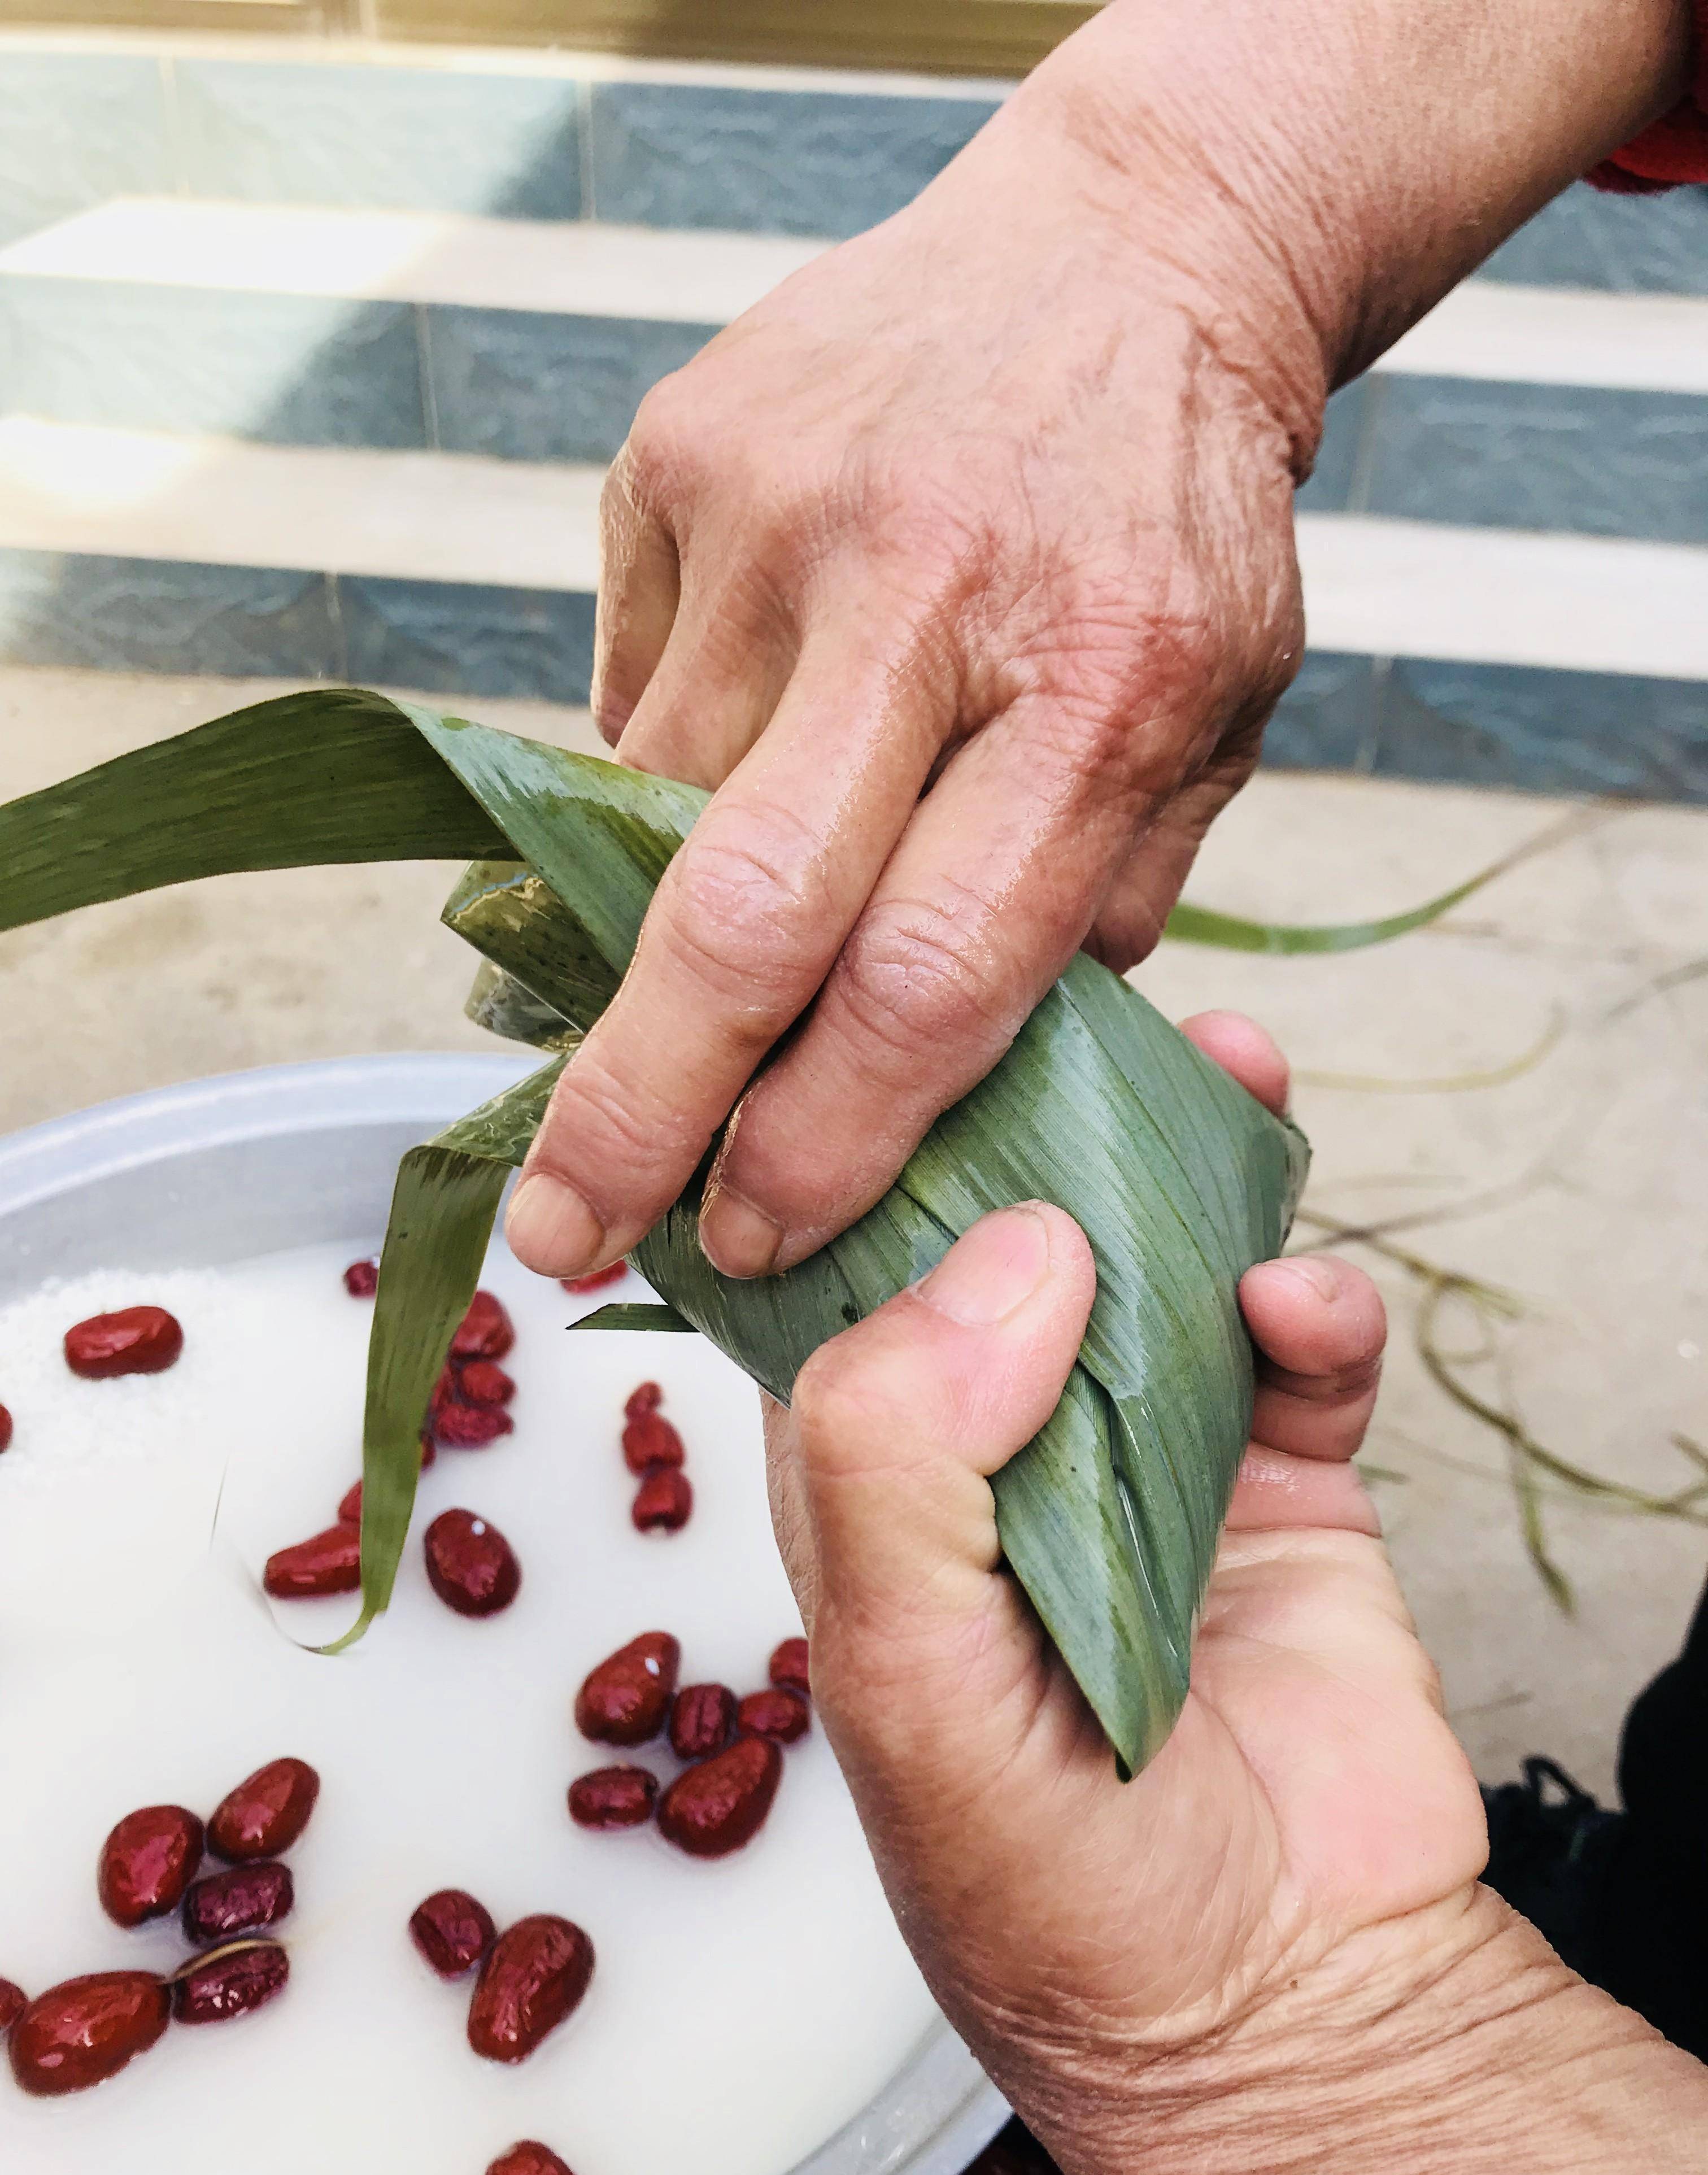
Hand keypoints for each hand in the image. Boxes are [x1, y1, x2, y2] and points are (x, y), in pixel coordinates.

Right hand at [504, 0, 1689, 1291]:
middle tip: (565, 1233)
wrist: (1118, 255)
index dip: (828, 1140)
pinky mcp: (681, 454)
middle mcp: (928, 589)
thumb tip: (937, 1083)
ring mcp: (782, 509)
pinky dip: (670, 769)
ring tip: (725, 912)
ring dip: (661, 923)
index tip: (754, 1241)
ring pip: (655, 814)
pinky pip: (628, 694)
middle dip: (638, 1110)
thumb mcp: (1217, 727)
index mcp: (1106, 679)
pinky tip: (755, 732)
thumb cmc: (1173, 532)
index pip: (936, 974)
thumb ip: (1095, 904)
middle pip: (741, 914)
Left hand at [765, 1016, 1707, 2171]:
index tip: (908, 1046)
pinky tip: (1304, 1304)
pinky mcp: (1283, 1482)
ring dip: (1197, 1172)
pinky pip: (1294, 1353)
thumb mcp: (911, 1685)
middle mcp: (1006, 1458)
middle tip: (1087, 1025)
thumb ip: (905, 1467)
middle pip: (1017, 1249)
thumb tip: (1016, 1253)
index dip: (875, 1168)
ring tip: (1232, 1077)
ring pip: (1161, 1269)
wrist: (1282, 2009)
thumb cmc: (1055, 1889)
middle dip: (1052, 1133)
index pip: (850, 1292)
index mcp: (880, 1494)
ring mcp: (1148, 1462)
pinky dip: (1310, 1308)